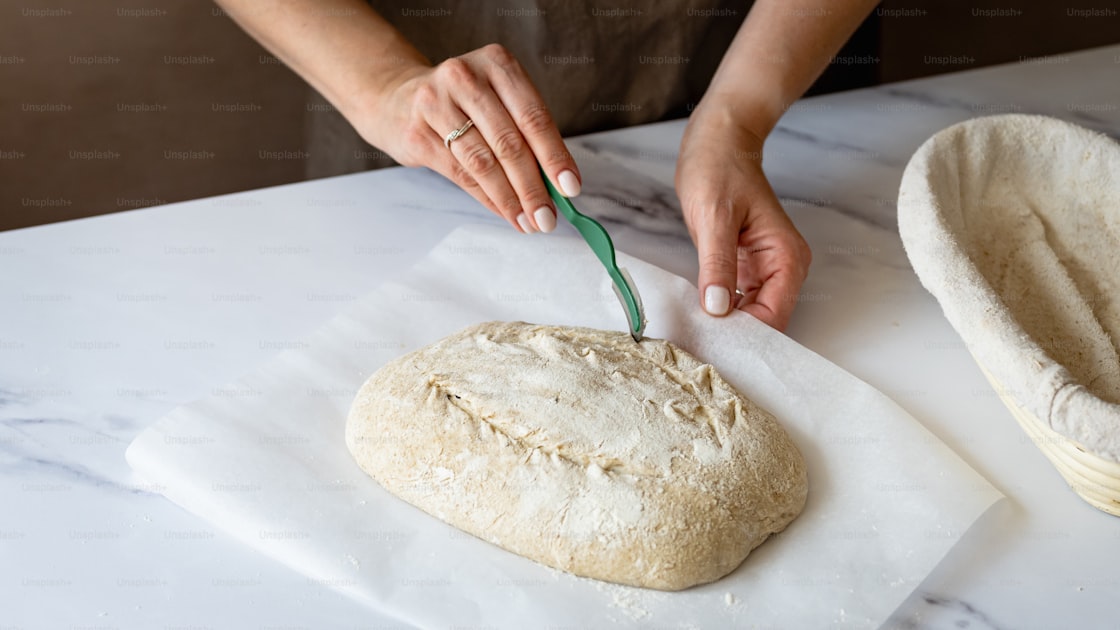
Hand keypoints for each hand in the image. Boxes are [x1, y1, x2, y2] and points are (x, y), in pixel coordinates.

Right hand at [352, 44, 580, 233]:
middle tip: (548, 218)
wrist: (397, 98)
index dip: (554, 156)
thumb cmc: (463, 104)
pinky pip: (460, 174)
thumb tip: (558, 186)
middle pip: (509, 142)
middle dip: (533, 187)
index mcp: (496, 63)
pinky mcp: (417, 132)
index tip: (571, 188)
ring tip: (529, 222)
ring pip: (483, 162)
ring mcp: (436, 103)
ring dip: (511, 199)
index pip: (533, 116)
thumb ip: (526, 135)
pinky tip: (505, 212)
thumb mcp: (497, 101)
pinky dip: (488, 198)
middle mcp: (465, 77)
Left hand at [675, 111, 810, 331]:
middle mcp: (783, 267)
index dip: (746, 333)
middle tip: (700, 341)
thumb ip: (717, 265)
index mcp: (785, 257)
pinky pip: (738, 299)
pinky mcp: (747, 266)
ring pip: (751, 313)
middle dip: (736, 333)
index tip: (713, 341)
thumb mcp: (714, 218)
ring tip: (695, 330)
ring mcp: (766, 268)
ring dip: (726, 323)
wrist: (718, 142)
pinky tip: (699, 312)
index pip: (773, 315)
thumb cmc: (719, 169)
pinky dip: (720, 308)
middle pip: (765, 320)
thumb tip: (718, 308)